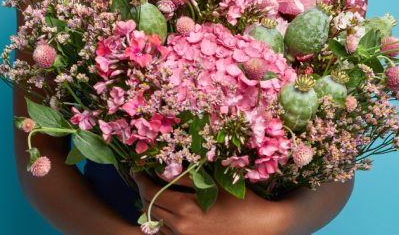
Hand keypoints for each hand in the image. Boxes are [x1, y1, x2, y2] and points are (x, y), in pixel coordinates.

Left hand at [133, 171, 291, 234]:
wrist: (261, 226)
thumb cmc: (240, 201)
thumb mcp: (212, 184)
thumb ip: (183, 178)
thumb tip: (159, 171)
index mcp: (186, 208)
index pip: (151, 193)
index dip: (141, 180)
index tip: (137, 170)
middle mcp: (182, 227)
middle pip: (149, 208)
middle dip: (143, 191)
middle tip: (143, 178)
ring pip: (155, 222)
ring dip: (150, 207)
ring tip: (154, 193)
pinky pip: (167, 234)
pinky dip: (161, 222)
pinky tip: (166, 211)